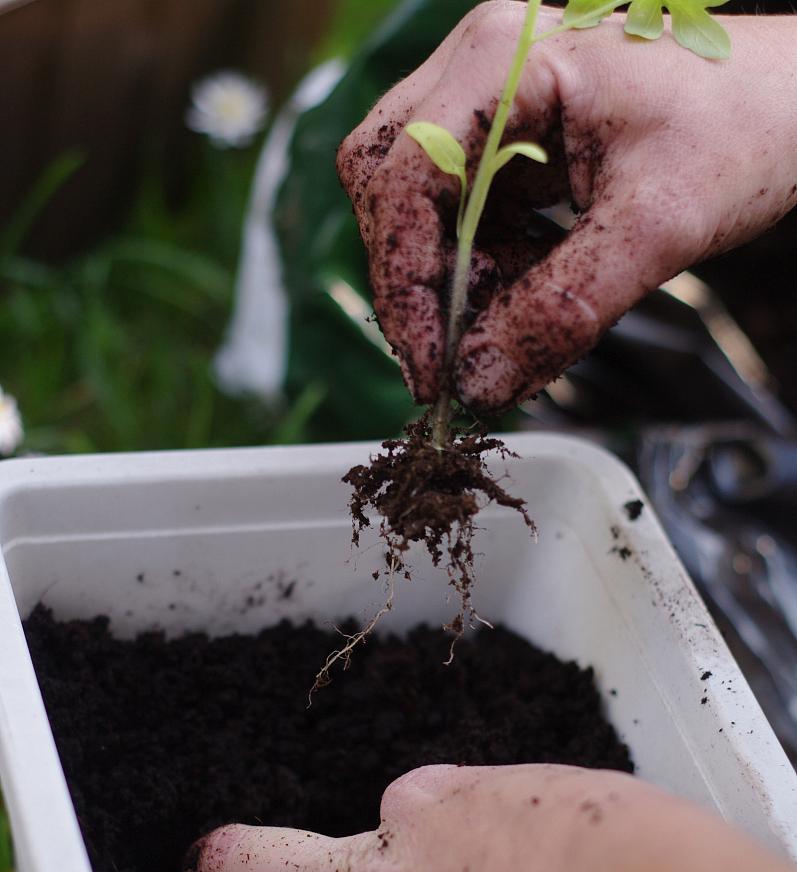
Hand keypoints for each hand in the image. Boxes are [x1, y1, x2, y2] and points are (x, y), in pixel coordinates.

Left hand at [168, 763, 642, 871]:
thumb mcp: (560, 795)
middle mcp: (376, 869)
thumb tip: (533, 826)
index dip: (389, 828)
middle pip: (260, 857)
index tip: (399, 843)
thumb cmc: (611, 849)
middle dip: (221, 866)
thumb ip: (525, 810)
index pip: (386, 808)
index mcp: (430, 806)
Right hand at [337, 4, 796, 410]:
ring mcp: (491, 102)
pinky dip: (485, 274)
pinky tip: (529, 298)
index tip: (431, 367)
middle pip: (389, 184)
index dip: (404, 282)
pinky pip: (463, 219)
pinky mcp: (509, 142)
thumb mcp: (655, 229)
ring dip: (456, 285)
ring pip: (420, 210)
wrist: (795, 105)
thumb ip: (561, 310)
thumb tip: (479, 383)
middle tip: (452, 361)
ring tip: (513, 331)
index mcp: (508, 59)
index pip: (404, 176)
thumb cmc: (744, 129)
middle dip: (416, 282)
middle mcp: (483, 68)